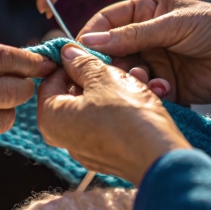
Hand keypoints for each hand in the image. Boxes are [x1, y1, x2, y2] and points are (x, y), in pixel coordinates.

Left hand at [37, 44, 190, 184]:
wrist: (160, 157)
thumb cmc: (128, 115)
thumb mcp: (104, 77)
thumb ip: (82, 63)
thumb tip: (68, 53)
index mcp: (52, 118)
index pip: (50, 80)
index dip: (69, 62)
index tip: (88, 52)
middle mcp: (63, 138)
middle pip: (74, 94)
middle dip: (97, 74)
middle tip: (116, 63)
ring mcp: (85, 149)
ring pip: (95, 106)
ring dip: (114, 87)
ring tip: (137, 75)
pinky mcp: (107, 155)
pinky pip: (108, 123)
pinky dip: (121, 107)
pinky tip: (141, 94)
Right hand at [78, 0, 210, 104]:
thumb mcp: (172, 24)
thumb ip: (131, 35)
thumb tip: (89, 42)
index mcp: (145, 10)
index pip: (107, 22)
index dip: (91, 36)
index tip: (78, 52)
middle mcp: (145, 36)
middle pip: (111, 51)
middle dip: (108, 64)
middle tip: (106, 75)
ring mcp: (155, 62)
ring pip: (126, 74)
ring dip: (131, 79)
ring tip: (145, 81)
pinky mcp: (166, 86)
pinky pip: (145, 91)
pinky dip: (150, 92)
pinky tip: (165, 90)